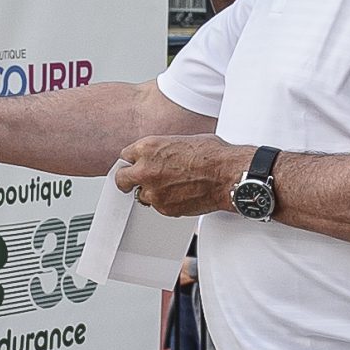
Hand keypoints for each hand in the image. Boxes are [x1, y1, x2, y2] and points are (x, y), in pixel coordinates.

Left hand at [118, 134, 246, 217]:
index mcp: (147, 148)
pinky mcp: (164, 208)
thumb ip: (161, 150)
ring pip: (141, 195)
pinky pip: (158, 206)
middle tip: (134, 182)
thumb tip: (157, 156)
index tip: (136, 164)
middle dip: (128, 180)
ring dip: (151, 192)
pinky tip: (181, 194)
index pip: (126, 156)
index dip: (134, 161)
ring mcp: (153, 192)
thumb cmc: (212, 155)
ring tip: (171, 187)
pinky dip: (166, 202)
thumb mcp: (180, 140)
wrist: (227, 175)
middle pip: (122, 179)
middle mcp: (145, 170)